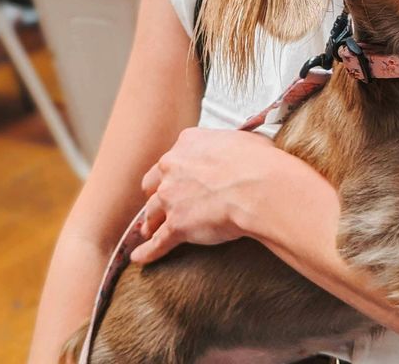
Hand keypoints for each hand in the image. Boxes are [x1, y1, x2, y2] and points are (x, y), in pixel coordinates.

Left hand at [130, 128, 283, 263]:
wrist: (258, 186)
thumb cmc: (258, 162)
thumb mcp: (244, 140)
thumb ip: (231, 145)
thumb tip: (243, 148)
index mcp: (188, 143)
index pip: (174, 158)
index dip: (176, 171)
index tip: (180, 178)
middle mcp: (173, 167)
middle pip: (154, 184)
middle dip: (155, 194)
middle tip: (160, 203)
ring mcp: (171, 197)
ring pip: (151, 213)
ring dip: (149, 222)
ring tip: (147, 231)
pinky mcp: (176, 225)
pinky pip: (157, 242)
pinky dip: (148, 252)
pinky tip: (140, 258)